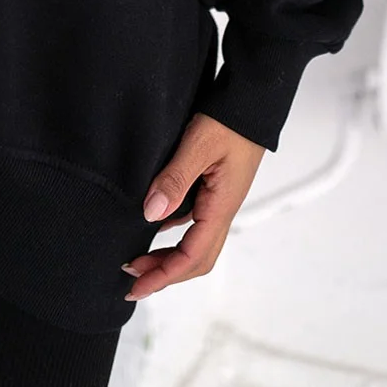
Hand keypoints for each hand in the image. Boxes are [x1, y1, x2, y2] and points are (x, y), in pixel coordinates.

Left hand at [122, 111, 265, 299]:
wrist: (254, 101)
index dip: (163, 275)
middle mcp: (222, 210)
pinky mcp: (215, 189)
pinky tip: (157, 226)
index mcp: (221, 207)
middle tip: (133, 280)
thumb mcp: (199, 145)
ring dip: (169, 258)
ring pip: (196, 243)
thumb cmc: (231, 120)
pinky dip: (174, 235)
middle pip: (196, 260)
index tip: (136, 285)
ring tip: (140, 260)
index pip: (192, 256)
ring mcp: (220, 201)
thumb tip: (152, 215)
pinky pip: (194, 223)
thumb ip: (176, 179)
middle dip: (164, 275)